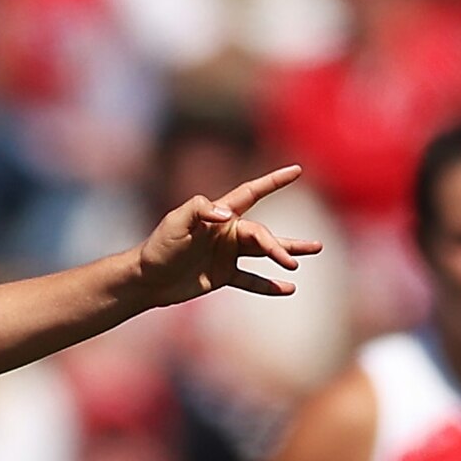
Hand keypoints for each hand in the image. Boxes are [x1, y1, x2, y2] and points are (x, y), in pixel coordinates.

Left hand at [132, 167, 320, 306]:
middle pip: (262, 235)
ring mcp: (227, 254)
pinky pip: (251, 280)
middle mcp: (228, 232)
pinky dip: (269, 285)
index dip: (274, 182)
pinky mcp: (223, 275)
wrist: (147, 279)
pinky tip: (288, 289)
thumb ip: (201, 210)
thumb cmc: (159, 246)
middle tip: (292, 260)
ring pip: (264, 253)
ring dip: (286, 253)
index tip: (297, 171)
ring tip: (313, 252)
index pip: (252, 192)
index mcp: (220, 214)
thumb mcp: (176, 222)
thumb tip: (229, 214)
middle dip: (279, 247)